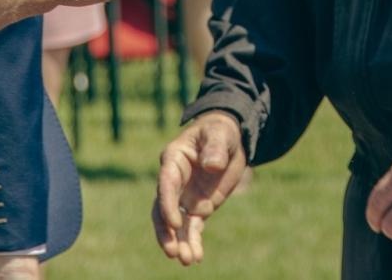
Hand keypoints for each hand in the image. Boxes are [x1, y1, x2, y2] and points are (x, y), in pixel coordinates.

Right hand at [152, 112, 248, 265]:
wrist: (229, 139)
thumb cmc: (220, 130)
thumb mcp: (221, 133)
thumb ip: (215, 148)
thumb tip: (212, 166)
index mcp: (173, 159)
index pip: (166, 184)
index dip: (167, 205)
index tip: (175, 224)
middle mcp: (174, 181)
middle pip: (162, 210)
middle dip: (166, 232)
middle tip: (173, 252)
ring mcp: (184, 196)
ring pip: (175, 224)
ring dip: (179, 242)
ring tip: (187, 260)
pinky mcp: (197, 207)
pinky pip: (192, 227)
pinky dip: (192, 242)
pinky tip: (196, 257)